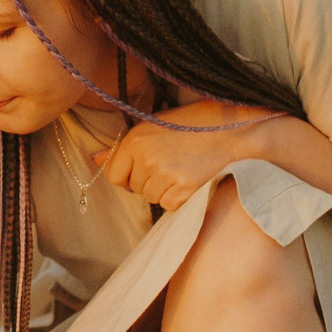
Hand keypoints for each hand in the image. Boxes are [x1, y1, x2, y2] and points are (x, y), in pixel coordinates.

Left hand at [96, 100, 283, 210]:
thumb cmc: (197, 125)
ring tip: (186, 169)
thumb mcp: (158, 125)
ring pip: (152, 198)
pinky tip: (194, 179)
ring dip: (166, 190)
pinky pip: (170, 206)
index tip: (148, 168)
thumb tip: (94, 159)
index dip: (130, 175)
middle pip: (135, 188)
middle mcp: (145, 157)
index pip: (115, 175)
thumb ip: (127, 146)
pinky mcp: (182, 191)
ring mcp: (164, 175)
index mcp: (135, 139)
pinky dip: (181, 199)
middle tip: (175, 164)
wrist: (236, 130)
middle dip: (150, 182)